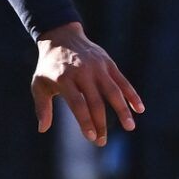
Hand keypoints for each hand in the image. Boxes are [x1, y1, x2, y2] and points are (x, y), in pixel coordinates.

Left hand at [32, 22, 142, 145]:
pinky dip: (132, 94)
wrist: (62, 37)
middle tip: (102, 142)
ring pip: (113, 91)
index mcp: (64, 79)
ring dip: (123, 110)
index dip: (85, 121)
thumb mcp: (39, 84)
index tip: (91, 137)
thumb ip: (42, 107)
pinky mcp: (108, 64)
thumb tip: (42, 129)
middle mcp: (82, 72)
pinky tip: (139, 109)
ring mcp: (97, 67)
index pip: (78, 103)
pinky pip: (122, 81)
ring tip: (130, 127)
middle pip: (96, 102)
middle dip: (101, 123)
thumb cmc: (49, 66)